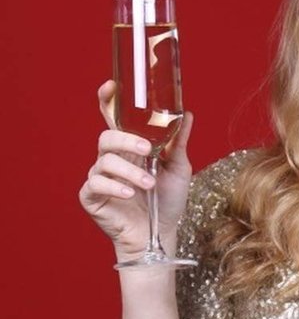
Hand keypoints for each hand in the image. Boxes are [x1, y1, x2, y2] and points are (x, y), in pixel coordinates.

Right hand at [78, 80, 193, 261]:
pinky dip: (114, 186)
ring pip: (104, 160)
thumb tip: (186, 113)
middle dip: (126, 140)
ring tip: (149, 183)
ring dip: (129, 171)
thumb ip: (178, 142)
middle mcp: (112, 158)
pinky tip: (129, 194)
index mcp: (130, 147)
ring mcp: (100, 176)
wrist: (160, 232)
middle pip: (107, 136)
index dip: (109, 101)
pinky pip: (95, 183)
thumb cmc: (166, 199)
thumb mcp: (178, 168)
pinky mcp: (91, 196)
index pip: (114, 119)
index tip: (112, 86)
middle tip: (146, 151)